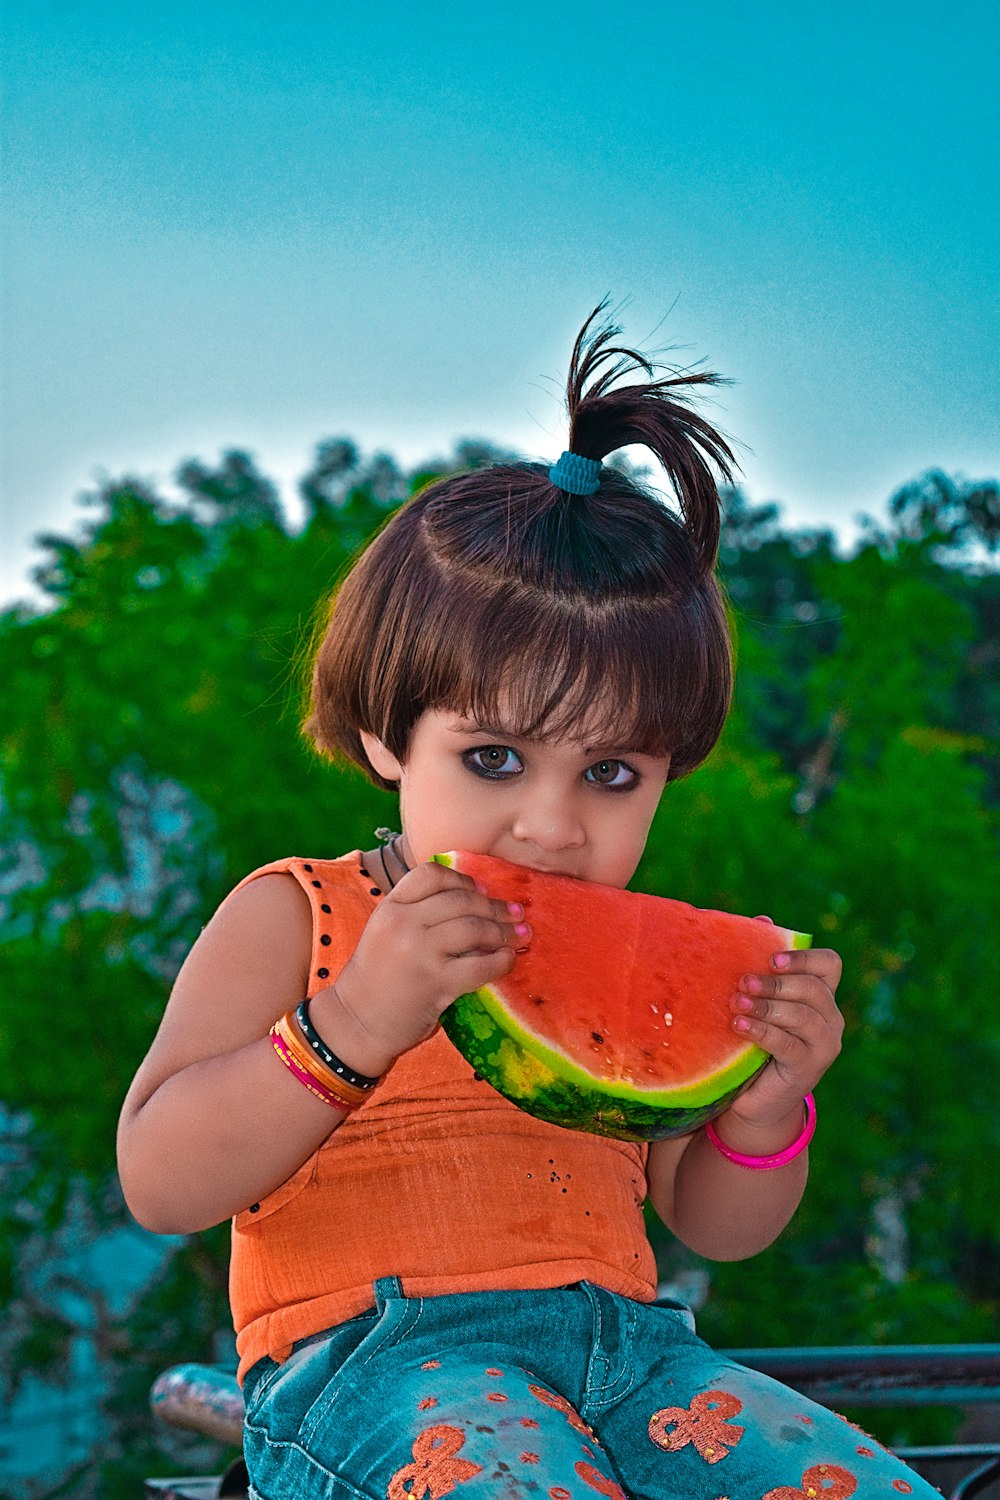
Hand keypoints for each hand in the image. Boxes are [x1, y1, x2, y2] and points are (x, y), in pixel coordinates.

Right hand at [314, 860, 529, 1075]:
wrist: (357, 1022)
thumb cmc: (377, 978)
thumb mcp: (386, 932)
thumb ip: (418, 914)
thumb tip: (476, 900)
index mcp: (390, 906)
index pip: (431, 875)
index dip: (463, 880)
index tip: (482, 891)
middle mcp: (403, 923)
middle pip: (462, 900)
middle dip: (495, 907)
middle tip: (516, 913)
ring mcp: (419, 951)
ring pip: (475, 929)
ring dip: (504, 932)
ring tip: (520, 935)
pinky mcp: (435, 982)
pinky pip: (480, 966)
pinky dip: (502, 962)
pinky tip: (508, 961)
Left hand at [724, 915, 843, 1129]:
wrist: (754, 1098)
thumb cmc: (754, 1041)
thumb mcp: (757, 1002)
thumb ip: (761, 965)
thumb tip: (762, 920)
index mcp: (821, 995)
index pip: (830, 964)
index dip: (804, 957)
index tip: (771, 959)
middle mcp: (831, 1018)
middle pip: (813, 988)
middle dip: (776, 983)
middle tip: (743, 981)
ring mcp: (824, 1045)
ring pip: (802, 1015)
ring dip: (766, 1006)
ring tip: (736, 1002)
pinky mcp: (809, 1068)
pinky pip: (788, 1044)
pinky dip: (762, 1031)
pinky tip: (739, 1025)